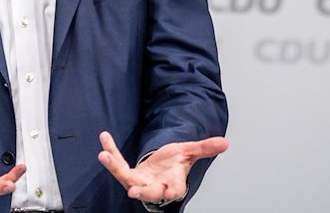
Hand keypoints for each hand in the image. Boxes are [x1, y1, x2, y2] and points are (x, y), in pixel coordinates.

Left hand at [97, 131, 227, 204]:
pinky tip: (104, 137)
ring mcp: (139, 182)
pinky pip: (117, 163)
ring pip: (125, 178)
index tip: (170, 192)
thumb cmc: (174, 163)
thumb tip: (225, 142)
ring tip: (104, 155)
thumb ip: (204, 148)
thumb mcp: (189, 152)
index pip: (175, 190)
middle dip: (143, 192)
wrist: (161, 166)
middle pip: (150, 192)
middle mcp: (155, 186)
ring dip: (114, 167)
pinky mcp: (127, 175)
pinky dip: (111, 150)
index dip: (172, 191)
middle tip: (133, 191)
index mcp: (174, 184)